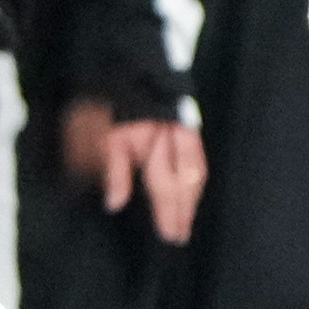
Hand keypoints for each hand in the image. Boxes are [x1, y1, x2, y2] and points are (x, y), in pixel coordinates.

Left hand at [98, 114, 206, 244]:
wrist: (133, 73)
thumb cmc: (119, 106)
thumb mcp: (110, 138)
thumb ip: (115, 172)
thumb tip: (114, 205)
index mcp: (158, 142)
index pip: (165, 186)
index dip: (169, 213)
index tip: (171, 235)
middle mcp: (178, 138)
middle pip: (187, 183)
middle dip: (185, 211)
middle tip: (181, 235)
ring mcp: (186, 131)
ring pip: (196, 172)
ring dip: (193, 198)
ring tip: (187, 219)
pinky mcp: (189, 126)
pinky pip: (197, 159)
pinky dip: (195, 180)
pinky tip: (191, 192)